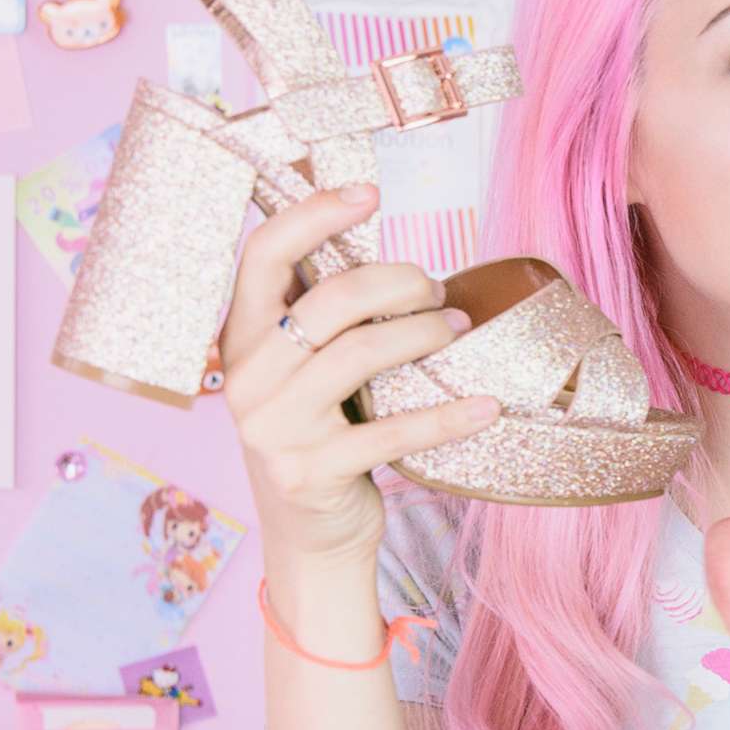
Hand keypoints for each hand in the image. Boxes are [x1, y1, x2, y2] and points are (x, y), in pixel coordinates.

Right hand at [217, 184, 499, 568]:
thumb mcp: (306, 372)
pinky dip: (448, 416)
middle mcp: (247, 378)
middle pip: (330, 299)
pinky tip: (487, 406)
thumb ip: (326, 320)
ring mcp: (274, 427)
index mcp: (242, 339)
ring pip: (359, 353)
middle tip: (440, 293)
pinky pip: (393, 433)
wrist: (310, 536)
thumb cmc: (322, 433)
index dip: (313, 214)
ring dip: (425, 334)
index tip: (370, 193)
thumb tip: (396, 262)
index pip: (262, 256)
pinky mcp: (313, 472)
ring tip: (459, 330)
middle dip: (400, 283)